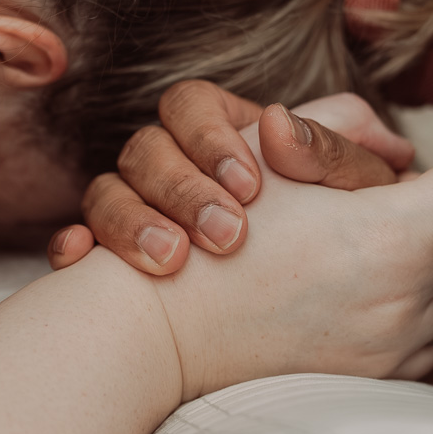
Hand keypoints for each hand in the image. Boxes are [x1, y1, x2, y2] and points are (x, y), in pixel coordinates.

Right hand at [47, 80, 414, 275]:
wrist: (323, 327)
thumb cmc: (347, 249)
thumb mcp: (359, 201)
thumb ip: (340, 153)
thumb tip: (282, 124)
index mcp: (226, 136)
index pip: (191, 106)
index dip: (212, 138)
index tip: (252, 184)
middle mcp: (175, 169)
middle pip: (144, 148)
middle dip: (182, 189)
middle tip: (228, 235)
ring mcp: (140, 215)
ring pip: (105, 193)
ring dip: (133, 222)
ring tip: (173, 261)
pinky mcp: (115, 267)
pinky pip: (74, 245)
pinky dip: (74, 249)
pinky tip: (81, 260)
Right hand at [142, 120, 432, 395]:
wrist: (167, 333)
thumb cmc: (216, 236)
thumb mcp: (271, 156)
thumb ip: (344, 133)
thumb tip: (398, 143)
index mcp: (392, 235)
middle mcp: (408, 297)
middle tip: (377, 207)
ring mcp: (400, 346)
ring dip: (427, 266)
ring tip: (362, 253)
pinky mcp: (387, 381)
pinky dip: (411, 310)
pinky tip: (358, 295)